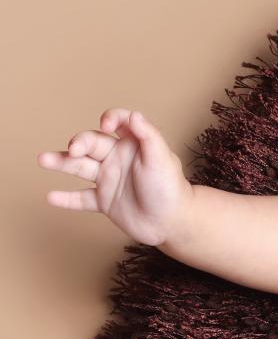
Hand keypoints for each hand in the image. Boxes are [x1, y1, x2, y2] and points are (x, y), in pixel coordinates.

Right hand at [37, 109, 193, 247]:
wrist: (173, 223)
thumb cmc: (171, 189)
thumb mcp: (161, 159)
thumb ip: (148, 136)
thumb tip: (134, 114)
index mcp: (133, 144)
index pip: (118, 122)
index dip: (110, 118)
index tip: (106, 125)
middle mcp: (117, 159)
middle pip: (91, 143)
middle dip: (78, 144)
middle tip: (72, 151)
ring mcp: (109, 179)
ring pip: (79, 167)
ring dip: (61, 162)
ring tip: (42, 159)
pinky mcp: (104, 201)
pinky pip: (81, 198)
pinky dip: (66, 199)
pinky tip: (51, 197)